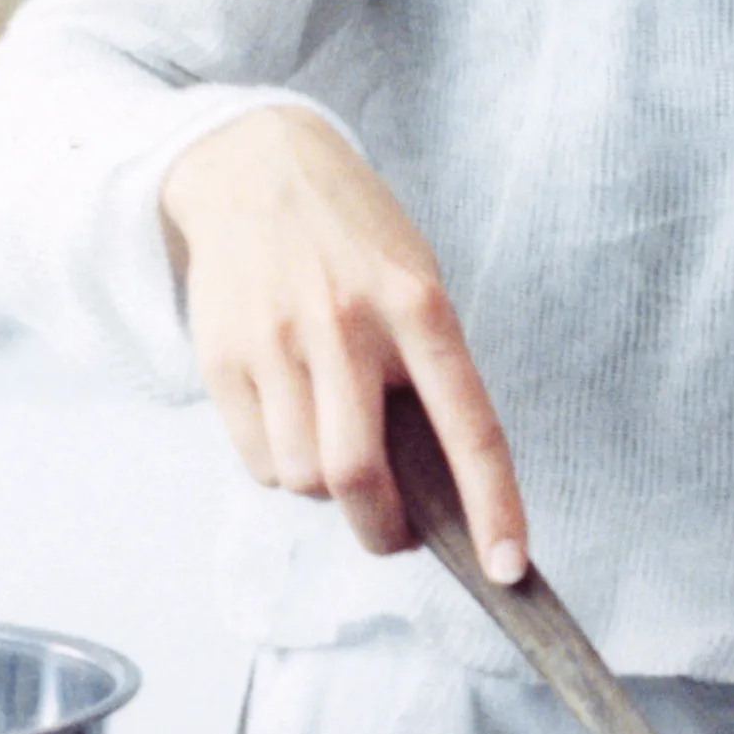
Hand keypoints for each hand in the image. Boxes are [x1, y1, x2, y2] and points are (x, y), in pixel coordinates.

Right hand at [157, 105, 530, 576]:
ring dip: (326, 492)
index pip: (470, 428)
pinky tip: (291, 423)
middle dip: (383, 530)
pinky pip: (257, 461)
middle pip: (361, 477)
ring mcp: (279, 342)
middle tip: (396, 535)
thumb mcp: (414, 281)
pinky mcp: (223, 357)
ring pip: (304, 478)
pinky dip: (281, 468)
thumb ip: (425, 371)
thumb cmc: (353, 237)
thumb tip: (433, 486)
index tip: (510, 568)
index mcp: (420, 307)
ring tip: (334, 445)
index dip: (494, 506)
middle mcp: (348, 325)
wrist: (253, 165)